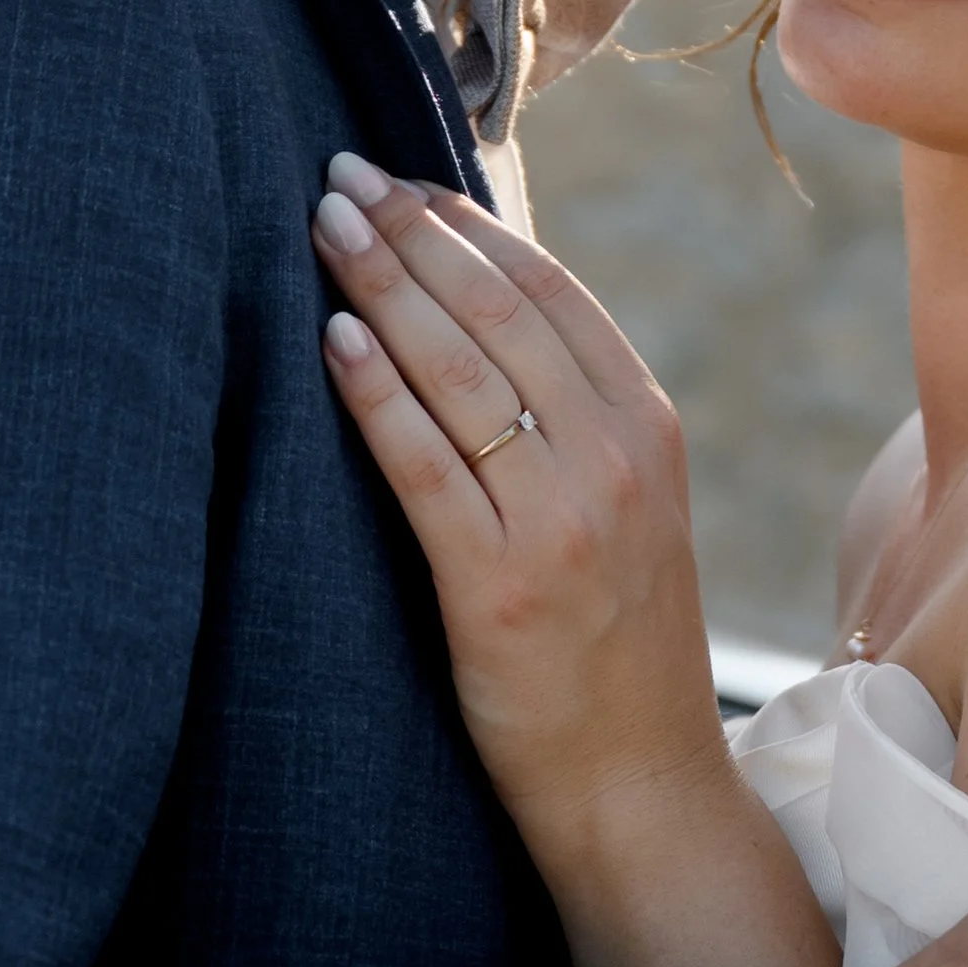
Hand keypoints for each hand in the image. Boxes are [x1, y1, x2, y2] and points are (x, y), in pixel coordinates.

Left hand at [313, 156, 839, 966]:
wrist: (639, 787)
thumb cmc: (611, 648)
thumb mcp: (623, 512)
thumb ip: (568, 422)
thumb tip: (470, 317)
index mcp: (648, 429)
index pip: (550, 292)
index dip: (468, 225)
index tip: (398, 181)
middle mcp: (617, 459)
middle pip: (500, 312)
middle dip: (412, 235)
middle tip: (336, 179)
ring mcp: (565, 520)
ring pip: (462, 371)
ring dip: (384, 287)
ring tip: (320, 230)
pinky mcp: (505, 584)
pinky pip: (428, 465)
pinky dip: (377, 393)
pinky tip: (331, 341)